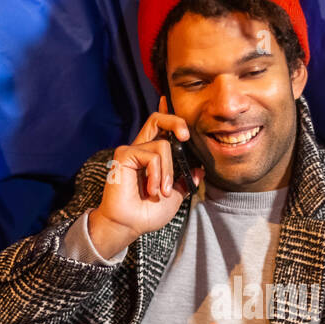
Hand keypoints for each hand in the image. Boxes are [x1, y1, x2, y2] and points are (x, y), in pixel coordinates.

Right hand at [91, 96, 206, 256]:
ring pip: (163, 145)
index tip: (167, 99)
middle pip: (158, 119)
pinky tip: (152, 190)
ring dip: (168, 172)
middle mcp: (141, 148)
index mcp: (152, 155)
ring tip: (161, 192)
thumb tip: (200, 168)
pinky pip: (152, 155)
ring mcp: (132, 150)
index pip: (160, 128)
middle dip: (175, 121)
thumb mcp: (176, 195)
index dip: (165, 112)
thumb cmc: (149, 212)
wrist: (130, 225)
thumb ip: (186, 180)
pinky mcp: (124, 155)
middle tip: (186, 137)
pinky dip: (157, 174)